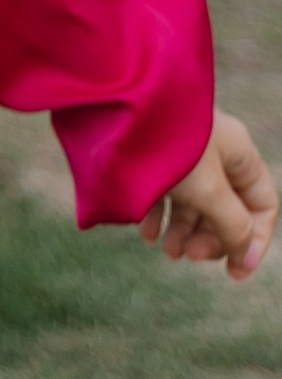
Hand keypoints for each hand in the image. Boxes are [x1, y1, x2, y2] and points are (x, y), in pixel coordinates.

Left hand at [147, 111, 274, 280]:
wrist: (117, 107)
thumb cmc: (172, 145)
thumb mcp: (210, 191)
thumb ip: (232, 226)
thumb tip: (243, 255)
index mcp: (239, 154)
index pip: (261, 205)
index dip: (253, 241)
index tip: (234, 271)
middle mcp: (215, 152)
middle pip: (227, 209)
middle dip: (210, 238)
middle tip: (190, 255)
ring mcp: (184, 154)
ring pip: (194, 204)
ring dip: (183, 233)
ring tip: (168, 251)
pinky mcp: (154, 155)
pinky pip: (164, 193)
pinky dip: (159, 217)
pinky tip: (147, 234)